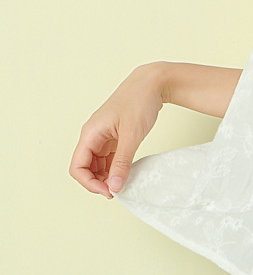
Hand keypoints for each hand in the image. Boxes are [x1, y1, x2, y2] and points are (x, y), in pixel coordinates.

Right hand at [69, 64, 164, 197]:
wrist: (153, 83)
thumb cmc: (139, 101)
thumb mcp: (132, 135)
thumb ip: (122, 162)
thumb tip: (115, 186)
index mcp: (90, 133)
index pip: (78, 167)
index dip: (90, 183)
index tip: (109, 191)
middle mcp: (94, 135)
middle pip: (86, 167)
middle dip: (98, 181)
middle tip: (118, 189)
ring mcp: (104, 135)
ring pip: (98, 163)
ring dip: (107, 175)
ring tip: (123, 182)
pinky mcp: (115, 135)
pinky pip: (109, 157)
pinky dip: (115, 166)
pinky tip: (126, 171)